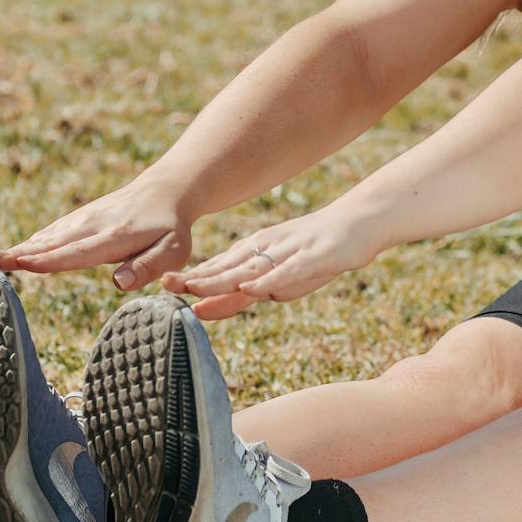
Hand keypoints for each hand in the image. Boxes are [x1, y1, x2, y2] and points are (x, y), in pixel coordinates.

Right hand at [0, 177, 193, 290]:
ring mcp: (83, 220)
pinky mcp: (79, 219)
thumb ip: (148, 267)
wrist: (166, 191)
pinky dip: (31, 242)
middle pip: (52, 244)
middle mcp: (93, 226)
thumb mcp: (173, 251)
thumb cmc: (171, 229)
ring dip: (19, 248)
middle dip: (20, 253)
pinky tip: (15, 253)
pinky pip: (51, 232)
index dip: (48, 261)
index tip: (21, 264)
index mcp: (115, 237)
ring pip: (47, 237)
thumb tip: (118, 283)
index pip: (76, 253)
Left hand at [161, 206, 380, 320]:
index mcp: (258, 252)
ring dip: (222, 280)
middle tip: (166, 286)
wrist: (357, 223)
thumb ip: (262, 284)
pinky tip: (251, 288)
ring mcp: (289, 252)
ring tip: (196, 290)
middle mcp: (267, 249)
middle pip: (228, 267)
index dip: (194, 279)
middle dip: (197, 279)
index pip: (221, 268)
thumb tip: (236, 298)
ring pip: (250, 268)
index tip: (165, 287)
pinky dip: (268, 279)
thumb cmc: (319, 250)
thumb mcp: (286, 271)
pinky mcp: (313, 257)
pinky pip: (288, 270)